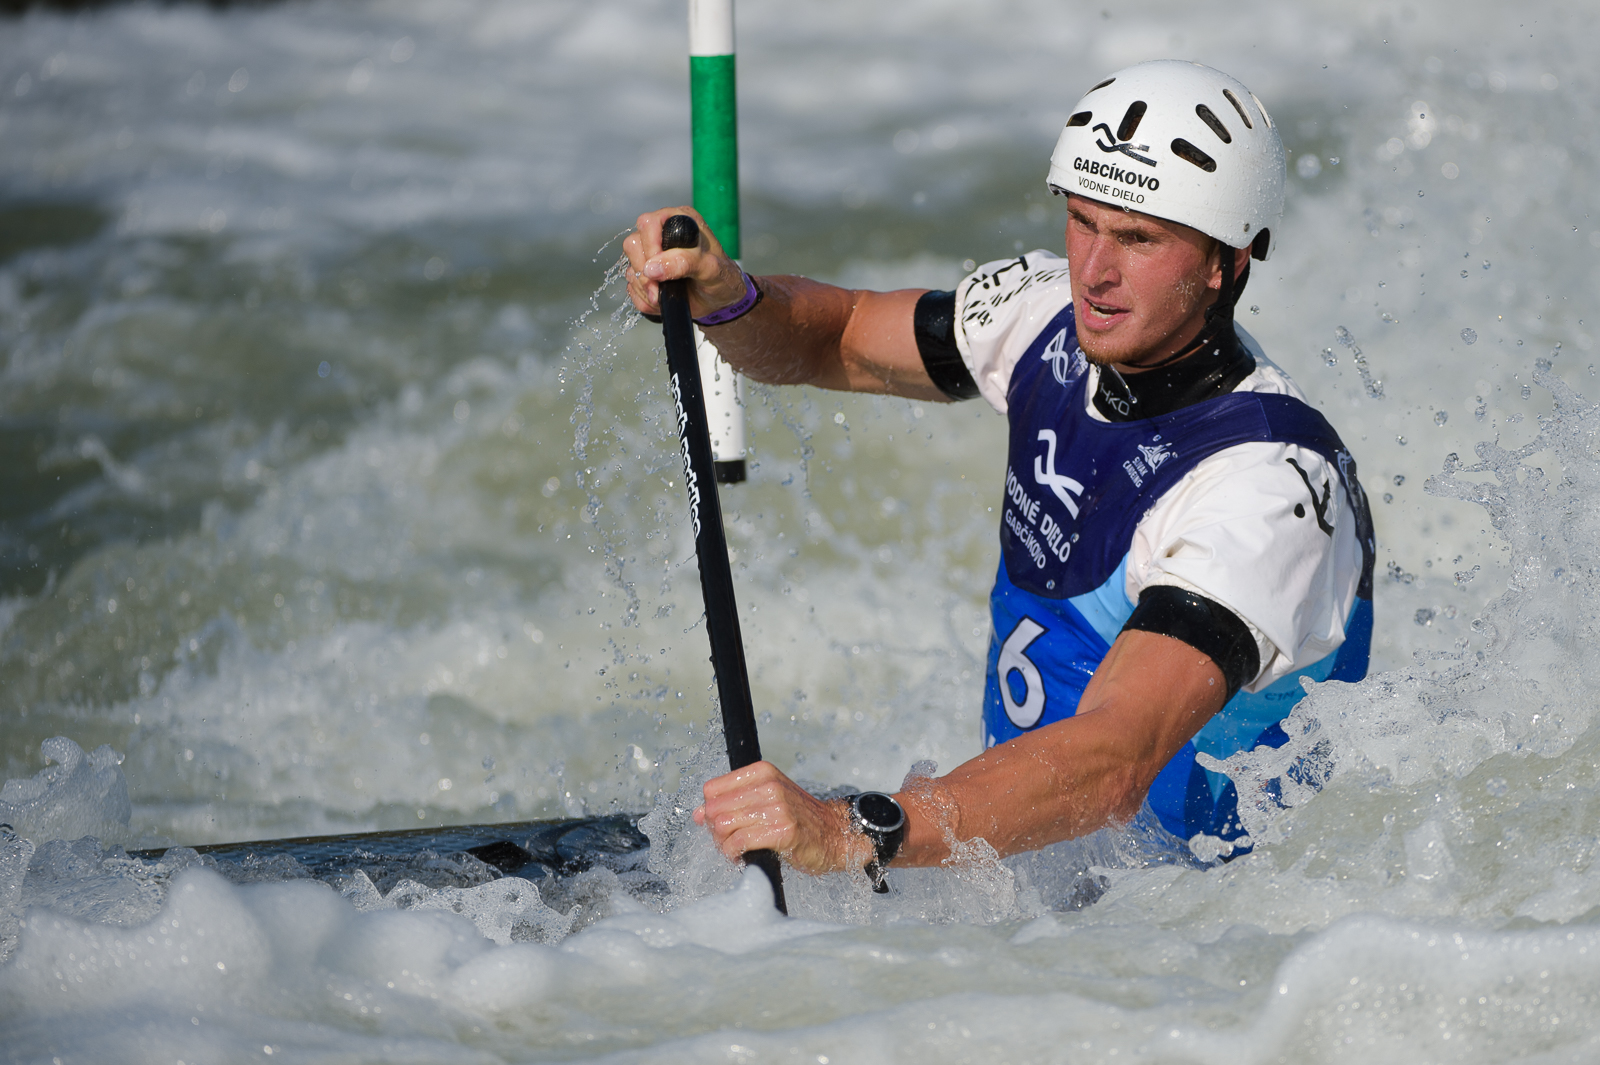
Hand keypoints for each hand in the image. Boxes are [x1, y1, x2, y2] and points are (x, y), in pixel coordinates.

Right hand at [623, 207, 749, 320]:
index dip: (650, 246)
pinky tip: (663, 301)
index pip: (648, 223)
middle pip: (632, 245)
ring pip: (630, 268)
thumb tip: (652, 268)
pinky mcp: (647, 276)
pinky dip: (644, 300)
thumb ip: (684, 262)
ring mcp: (651, 256)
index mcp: (678, 221)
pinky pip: (632, 288)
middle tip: (661, 289)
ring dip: (645, 288)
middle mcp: (661, 234)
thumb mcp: (710, 268)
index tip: (659, 268)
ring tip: (666, 296)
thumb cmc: (722, 278)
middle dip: (645, 272)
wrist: (720, 302)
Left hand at [693, 761, 873, 875]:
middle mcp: (769, 785)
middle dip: (715, 831)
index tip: (721, 823)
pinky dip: (734, 854)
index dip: (710, 810)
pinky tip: (742, 857)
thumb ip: (732, 803)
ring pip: (723, 826)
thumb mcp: (766, 800)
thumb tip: (697, 814)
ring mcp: (777, 807)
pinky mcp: (782, 831)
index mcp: (762, 772)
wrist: (835, 835)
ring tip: (735, 850)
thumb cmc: (798, 819)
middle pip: (714, 809)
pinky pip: (739, 842)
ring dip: (723, 844)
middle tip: (727, 842)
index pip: (712, 789)